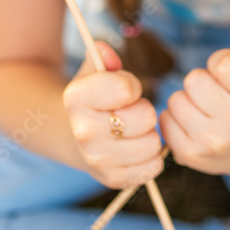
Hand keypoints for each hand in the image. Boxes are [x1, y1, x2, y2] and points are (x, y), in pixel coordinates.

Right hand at [62, 41, 163, 189]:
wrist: (76, 136)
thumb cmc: (94, 99)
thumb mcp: (93, 72)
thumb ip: (101, 57)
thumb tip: (104, 50)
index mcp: (76, 98)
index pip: (126, 88)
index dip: (132, 86)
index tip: (125, 90)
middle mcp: (83, 131)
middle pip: (145, 117)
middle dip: (144, 110)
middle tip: (130, 112)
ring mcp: (96, 159)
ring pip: (152, 143)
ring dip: (149, 134)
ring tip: (134, 131)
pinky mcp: (112, 179)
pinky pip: (153, 167)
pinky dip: (152, 157)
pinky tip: (136, 150)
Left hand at [159, 40, 229, 175]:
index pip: (225, 64)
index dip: (221, 60)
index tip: (227, 69)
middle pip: (194, 79)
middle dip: (201, 80)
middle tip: (213, 92)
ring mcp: (213, 142)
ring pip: (176, 99)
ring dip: (187, 98)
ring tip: (203, 108)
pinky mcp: (189, 154)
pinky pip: (165, 118)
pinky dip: (175, 117)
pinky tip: (193, 123)